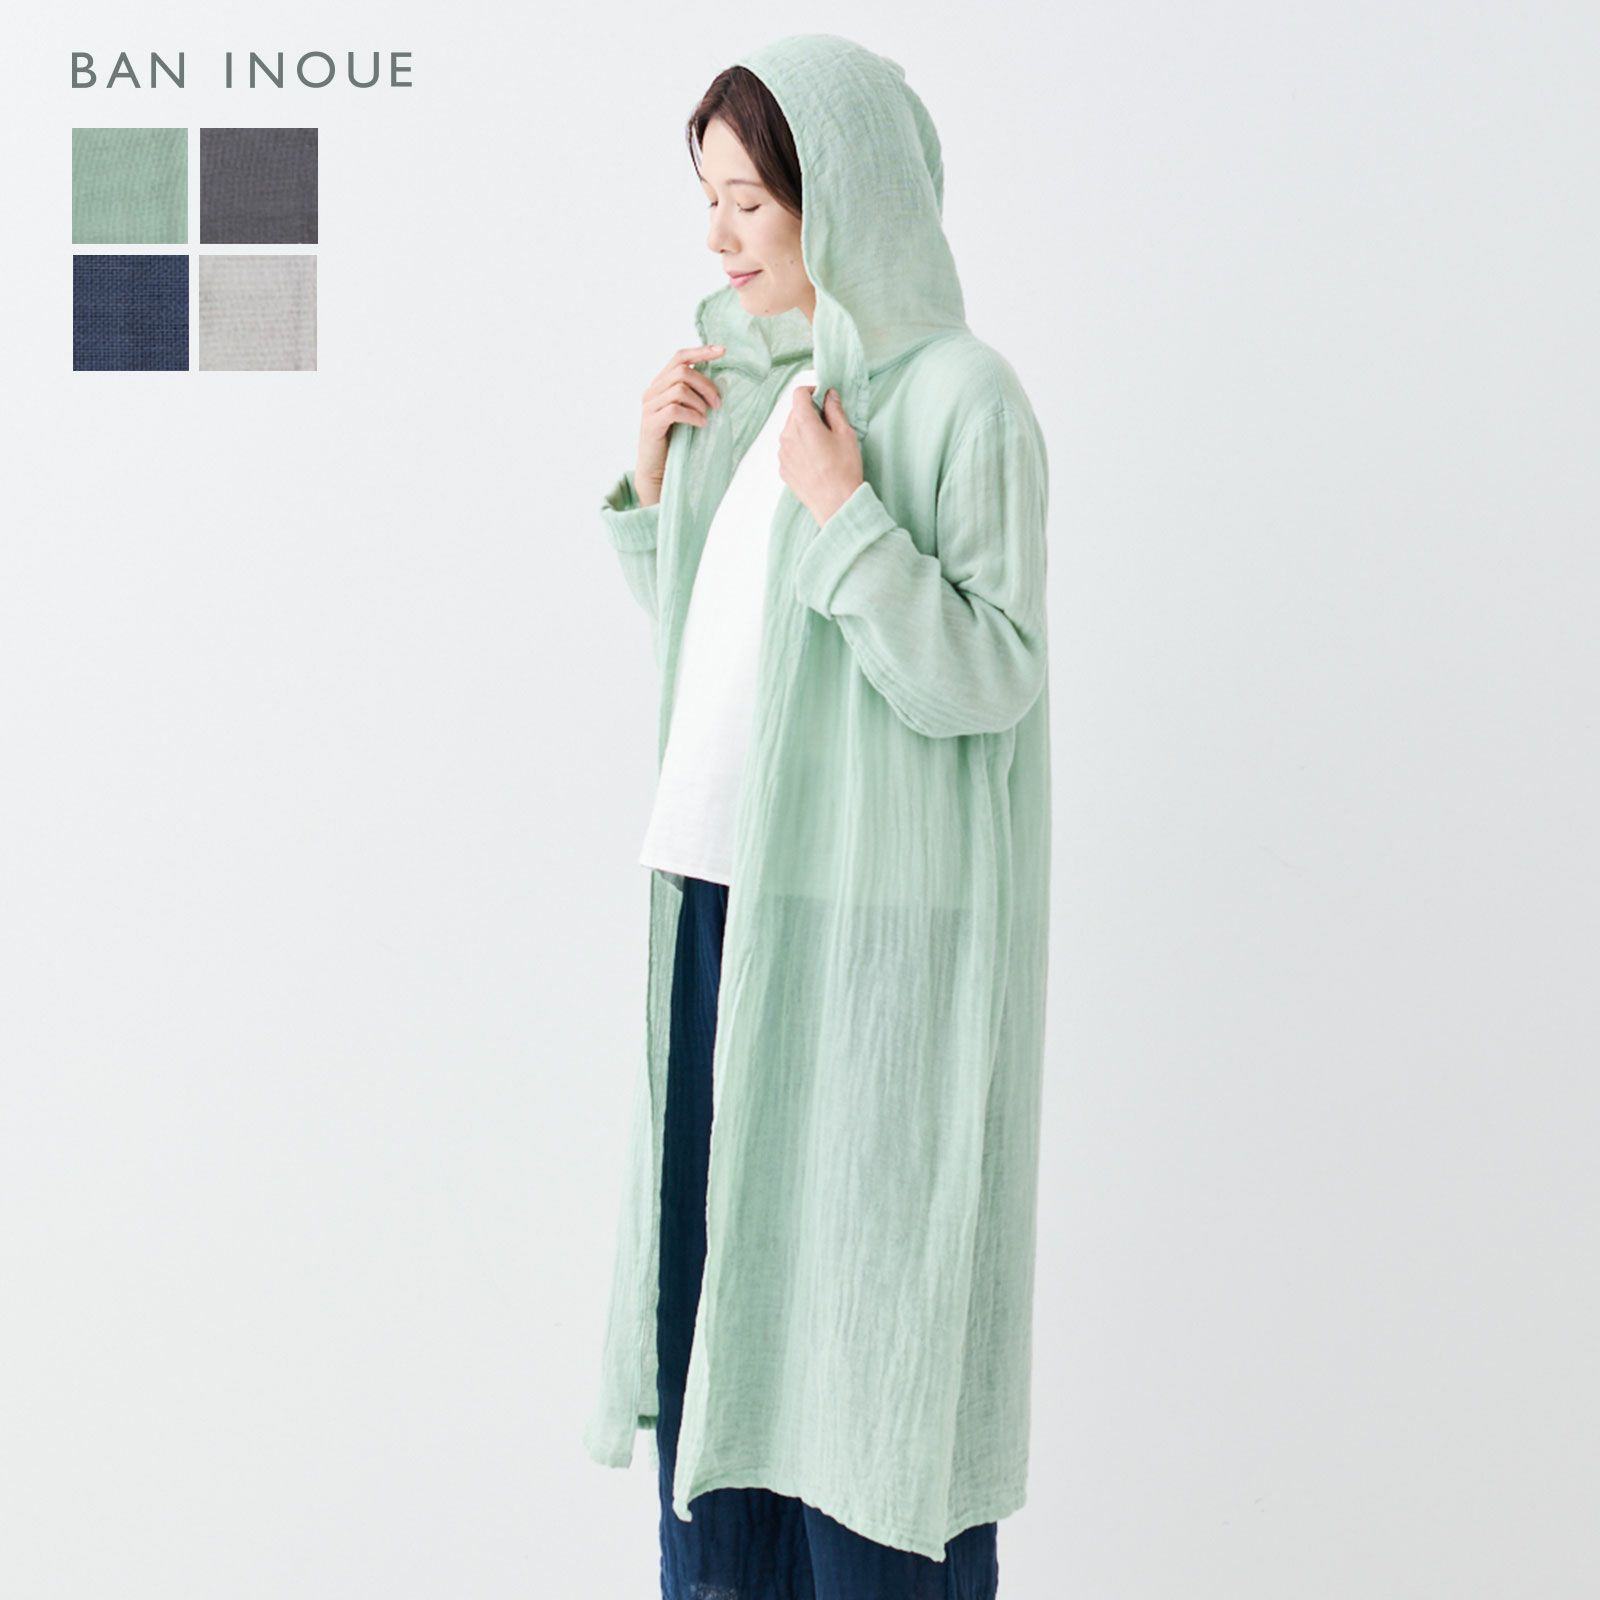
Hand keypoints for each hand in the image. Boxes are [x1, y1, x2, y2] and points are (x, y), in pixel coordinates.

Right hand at [633, 344, 724, 507]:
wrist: (657, 470)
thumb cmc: (676, 442)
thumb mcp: (686, 412)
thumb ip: (694, 395)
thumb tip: (719, 382)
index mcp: (660, 384)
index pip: (679, 357)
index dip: (701, 351)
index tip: (722, 351)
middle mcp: (651, 391)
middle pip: (682, 371)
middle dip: (706, 385)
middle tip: (718, 404)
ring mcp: (649, 407)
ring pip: (679, 389)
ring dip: (700, 402)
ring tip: (708, 416)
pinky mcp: (651, 423)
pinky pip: (674, 409)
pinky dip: (692, 415)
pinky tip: (701, 425)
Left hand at [778, 386, 863, 526]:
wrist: (836, 504)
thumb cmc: (844, 469)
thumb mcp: (846, 434)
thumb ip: (835, 410)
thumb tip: (829, 395)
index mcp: (802, 423)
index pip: (798, 394)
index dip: (811, 391)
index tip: (822, 396)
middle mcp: (787, 436)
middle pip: (794, 413)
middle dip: (809, 412)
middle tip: (828, 423)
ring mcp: (782, 454)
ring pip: (790, 432)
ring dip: (803, 431)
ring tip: (822, 445)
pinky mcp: (783, 469)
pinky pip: (789, 450)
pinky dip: (799, 448)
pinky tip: (815, 459)